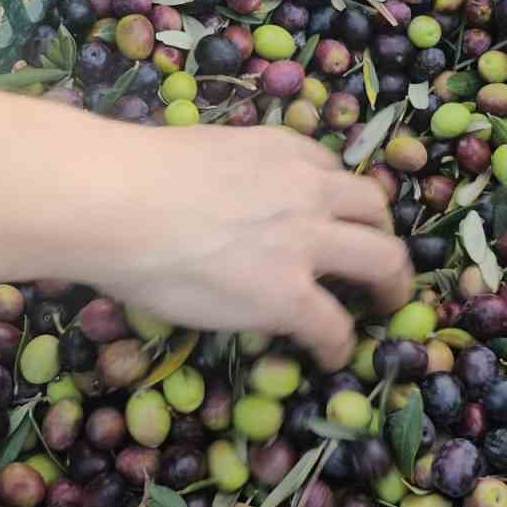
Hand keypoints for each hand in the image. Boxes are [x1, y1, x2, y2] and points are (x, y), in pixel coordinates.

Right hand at [69, 122, 413, 368]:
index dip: (336, 200)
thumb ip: (227, 174)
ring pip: (384, 259)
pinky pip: (335, 326)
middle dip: (382, 235)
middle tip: (376, 262)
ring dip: (391, 285)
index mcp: (281, 150)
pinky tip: (330, 356)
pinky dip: (339, 344)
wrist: (115, 201)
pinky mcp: (289, 295)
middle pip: (374, 207)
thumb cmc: (130, 176)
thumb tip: (208, 200)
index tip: (330, 220)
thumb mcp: (201, 153)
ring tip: (383, 308)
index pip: (331, 171)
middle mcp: (307, 188)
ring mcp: (305, 241)